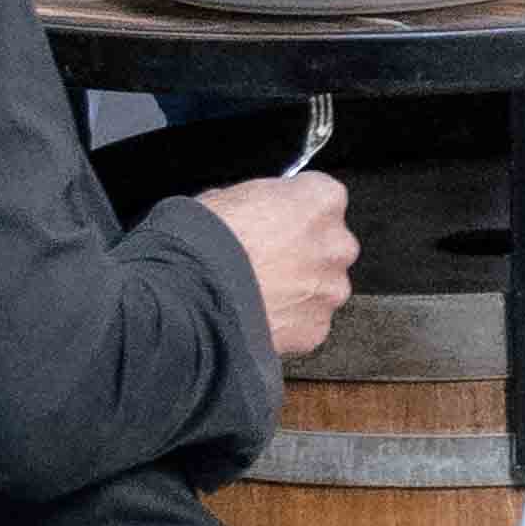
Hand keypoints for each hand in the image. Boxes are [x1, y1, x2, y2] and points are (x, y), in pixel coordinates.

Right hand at [193, 166, 355, 358]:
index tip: (275, 221)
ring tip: (254, 294)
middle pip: (327, 246)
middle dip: (302, 254)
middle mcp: (336, 244)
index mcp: (321, 199)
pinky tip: (255, 316)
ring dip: (297, 291)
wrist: (187, 298)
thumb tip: (256, 212)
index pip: (322, 199)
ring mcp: (330, 289)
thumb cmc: (202, 243)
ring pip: (320, 287)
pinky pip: (306, 322)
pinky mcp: (317, 328)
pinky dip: (287, 322)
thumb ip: (261, 203)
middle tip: (263, 262)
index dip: (293, 211)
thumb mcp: (226, 197)